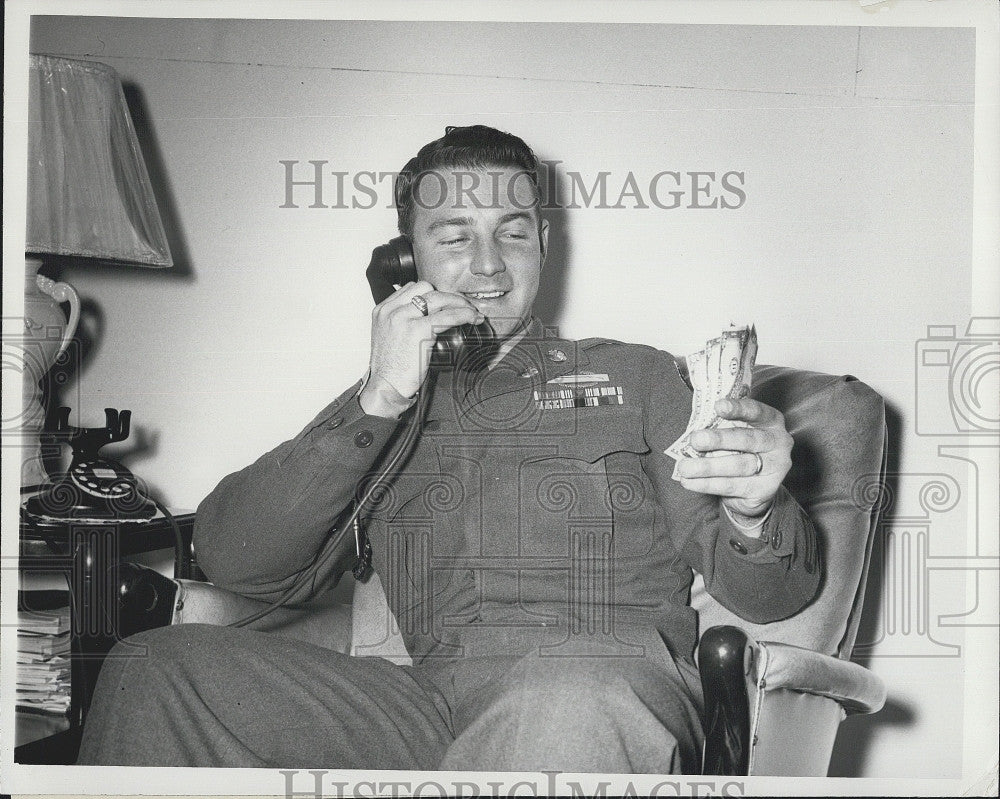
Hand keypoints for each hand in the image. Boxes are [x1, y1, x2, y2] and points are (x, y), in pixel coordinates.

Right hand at [359, 281, 483, 417]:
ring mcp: (403, 318)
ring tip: (471, 311)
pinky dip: (464, 315)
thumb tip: (427, 319)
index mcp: (382, 310)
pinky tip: (472, 318)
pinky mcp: (417, 330)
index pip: (410, 288)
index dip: (431, 293)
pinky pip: (447, 316)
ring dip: (459, 302)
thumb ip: (402, 323)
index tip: (444, 302)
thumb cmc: (390, 369)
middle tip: (461, 305)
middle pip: (425, 288)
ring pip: (438, 298)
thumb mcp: (389, 338)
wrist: (385, 387)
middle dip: (446, 295)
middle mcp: (391, 310)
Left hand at [674, 397, 792, 518]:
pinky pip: (732, 486)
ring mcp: (775, 468)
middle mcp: (778, 443)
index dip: (738, 409)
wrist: (754, 489)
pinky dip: (707, 483)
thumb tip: (694, 428)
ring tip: (685, 467)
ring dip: (708, 466)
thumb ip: (721, 426)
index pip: (756, 411)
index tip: (718, 406)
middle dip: (719, 439)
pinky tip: (690, 481)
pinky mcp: (765, 490)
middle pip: (748, 439)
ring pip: (739, 465)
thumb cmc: (739, 451)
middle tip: (695, 440)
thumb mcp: (734, 433)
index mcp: (770, 421)